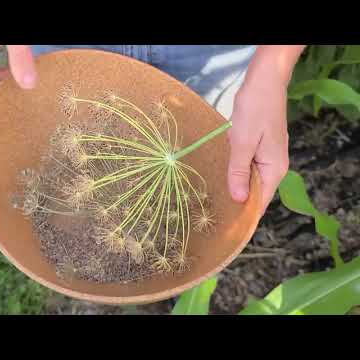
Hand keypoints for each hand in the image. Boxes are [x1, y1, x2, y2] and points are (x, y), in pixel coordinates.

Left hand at [227, 65, 289, 214]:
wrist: (263, 82)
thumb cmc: (254, 110)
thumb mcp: (242, 143)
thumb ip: (239, 172)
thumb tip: (239, 200)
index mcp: (273, 169)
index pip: (260, 202)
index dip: (244, 215)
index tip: (226, 228)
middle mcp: (273, 166)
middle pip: (254, 192)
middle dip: (236, 201)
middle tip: (212, 213)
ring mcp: (267, 156)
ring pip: (248, 178)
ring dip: (233, 184)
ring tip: (211, 199)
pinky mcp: (259, 146)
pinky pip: (246, 164)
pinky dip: (234, 169)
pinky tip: (219, 172)